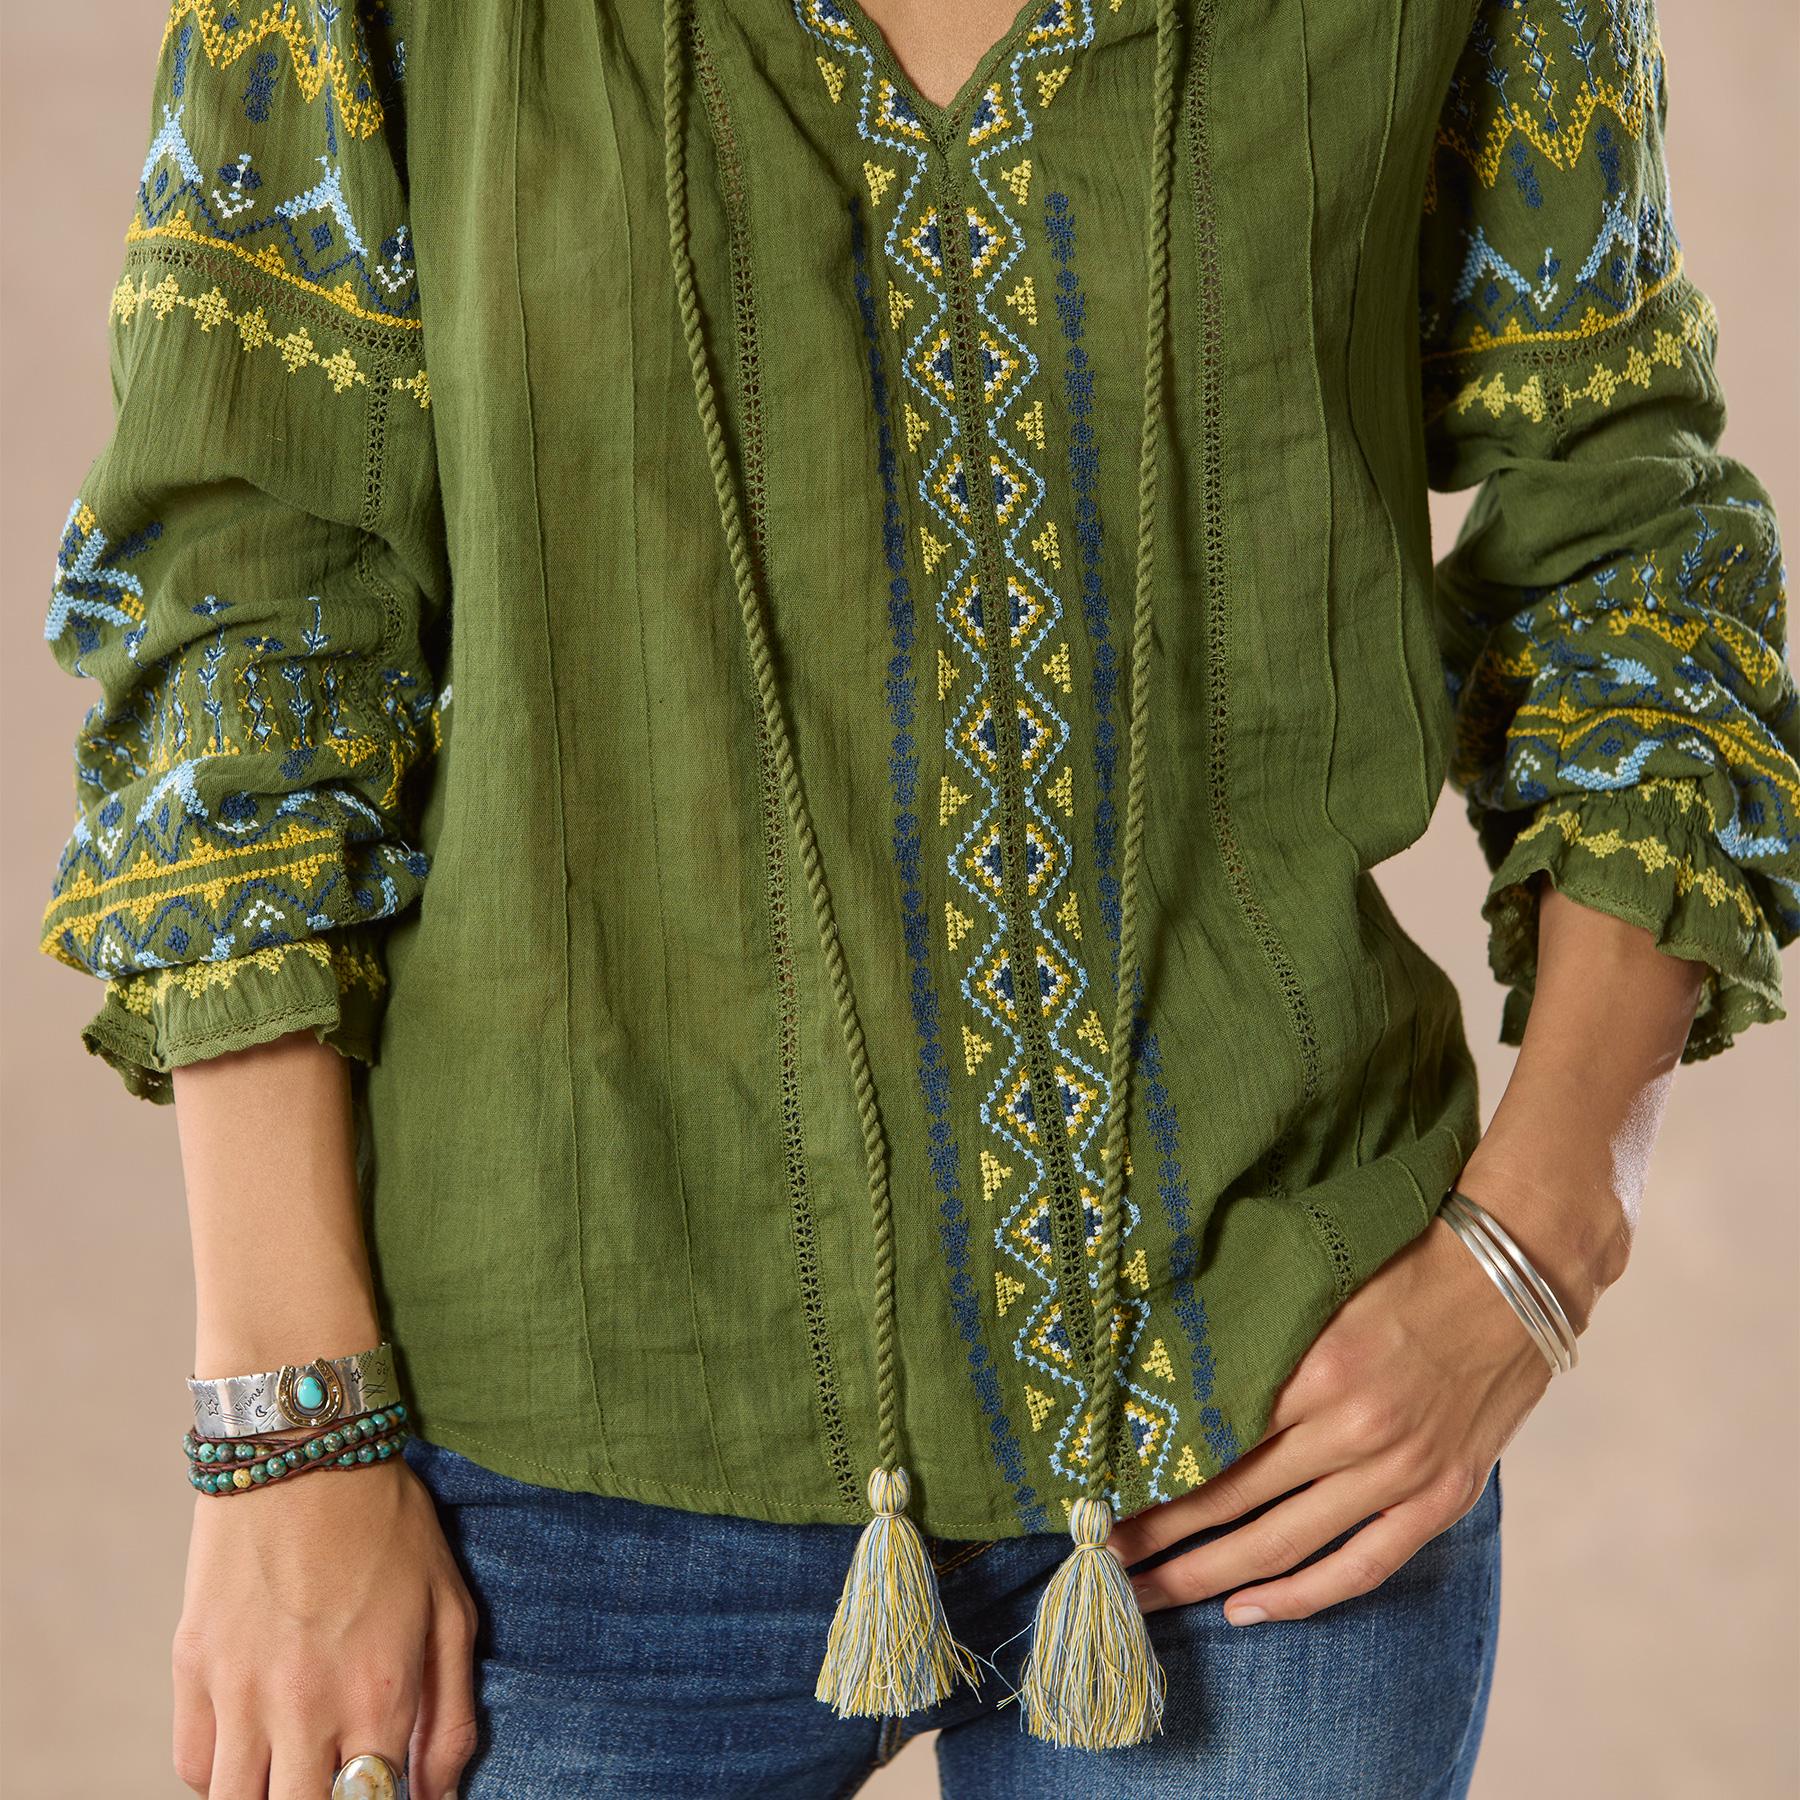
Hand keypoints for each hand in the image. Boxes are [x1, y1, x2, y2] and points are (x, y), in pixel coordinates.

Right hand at [172, 1455, 478, 1798]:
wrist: (304, 1450)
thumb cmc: (390, 1524)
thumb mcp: (449, 1607)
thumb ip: (451, 1714)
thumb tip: (439, 1797)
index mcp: (379, 1693)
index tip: (383, 1784)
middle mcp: (307, 1706)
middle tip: (338, 1770)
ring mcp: (241, 1691)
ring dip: (271, 1793)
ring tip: (297, 1766)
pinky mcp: (193, 1669)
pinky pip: (196, 1769)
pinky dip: (222, 1776)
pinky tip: (256, 1747)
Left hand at [1108, 1186, 1555, 1624]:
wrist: (1513, 1273)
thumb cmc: (1403, 1264)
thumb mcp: (1317, 1288)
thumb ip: (1257, 1337)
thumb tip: (1170, 1373)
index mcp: (1314, 1367)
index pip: (1211, 1441)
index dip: (1152, 1478)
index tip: (1098, 1497)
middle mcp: (1354, 1427)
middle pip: (1234, 1501)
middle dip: (1162, 1537)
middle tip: (1104, 1559)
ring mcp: (1400, 1470)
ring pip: (1285, 1544)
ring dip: (1210, 1575)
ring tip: (1154, 1593)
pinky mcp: (1439, 1497)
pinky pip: (1361, 1566)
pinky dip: (1302, 1596)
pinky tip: (1247, 1609)